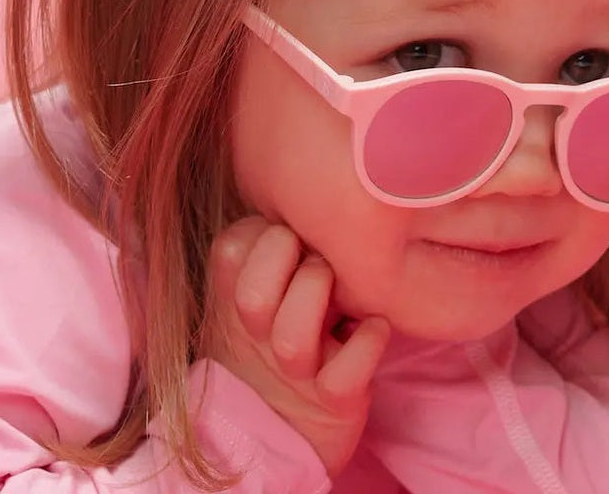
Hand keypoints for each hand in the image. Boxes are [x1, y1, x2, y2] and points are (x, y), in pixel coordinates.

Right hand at [203, 216, 390, 476]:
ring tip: (344, 295)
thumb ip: (272, 238)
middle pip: (253, 296)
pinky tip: (375, 328)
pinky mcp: (333, 403)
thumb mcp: (261, 283)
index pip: (233, 245)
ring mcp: (294, 373)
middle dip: (292, 264)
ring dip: (321, 302)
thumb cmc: (279, 330)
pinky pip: (344, 377)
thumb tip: (307, 179)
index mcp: (234, 298)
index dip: (267, 232)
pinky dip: (367, 344)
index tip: (291, 235)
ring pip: (293, 341)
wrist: (279, 428)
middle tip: (319, 259)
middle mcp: (257, 336)